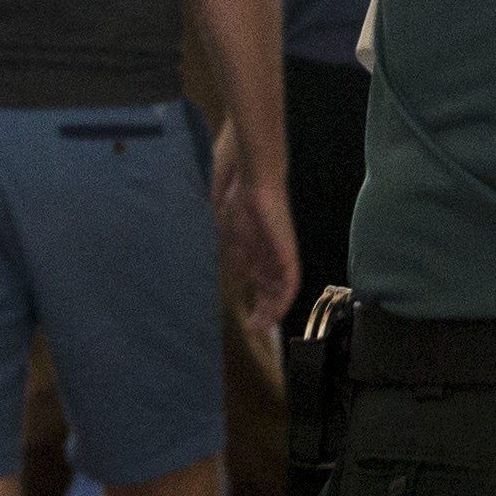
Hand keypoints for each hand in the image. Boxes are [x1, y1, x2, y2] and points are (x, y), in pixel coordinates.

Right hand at [217, 164, 299, 342]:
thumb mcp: (218, 214)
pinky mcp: (285, 248)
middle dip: (263, 307)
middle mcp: (266, 247)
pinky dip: (283, 297)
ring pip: (281, 286)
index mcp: (251, 239)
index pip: (257, 273)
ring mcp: (277, 247)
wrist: (252, 166)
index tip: (246, 312)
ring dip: (273, 308)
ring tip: (261, 328)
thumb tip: (205, 249)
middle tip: (254, 329)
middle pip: (270, 284)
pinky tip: (276, 312)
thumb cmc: (232, 179)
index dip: (254, 292)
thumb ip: (217, 234)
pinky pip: (290, 278)